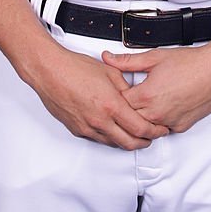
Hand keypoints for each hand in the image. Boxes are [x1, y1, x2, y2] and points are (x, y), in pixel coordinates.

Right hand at [28, 39, 169, 149]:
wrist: (50, 71)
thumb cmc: (75, 68)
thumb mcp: (108, 72)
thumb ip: (125, 86)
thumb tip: (134, 96)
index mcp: (111, 105)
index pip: (140, 128)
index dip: (154, 131)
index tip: (160, 129)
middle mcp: (100, 121)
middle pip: (129, 142)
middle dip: (144, 142)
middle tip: (152, 137)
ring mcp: (88, 128)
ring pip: (114, 143)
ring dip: (127, 141)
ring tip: (135, 134)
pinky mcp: (77, 130)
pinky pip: (98, 139)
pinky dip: (110, 137)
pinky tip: (113, 129)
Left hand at [101, 45, 210, 132]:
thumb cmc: (190, 63)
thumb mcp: (154, 57)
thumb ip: (128, 61)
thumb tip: (109, 59)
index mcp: (147, 96)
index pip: (120, 105)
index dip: (116, 97)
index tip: (117, 91)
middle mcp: (157, 113)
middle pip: (131, 119)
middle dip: (128, 109)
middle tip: (131, 95)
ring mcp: (170, 122)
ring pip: (147, 127)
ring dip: (143, 117)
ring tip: (147, 101)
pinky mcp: (181, 126)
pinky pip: (164, 128)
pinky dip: (160, 120)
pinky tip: (162, 106)